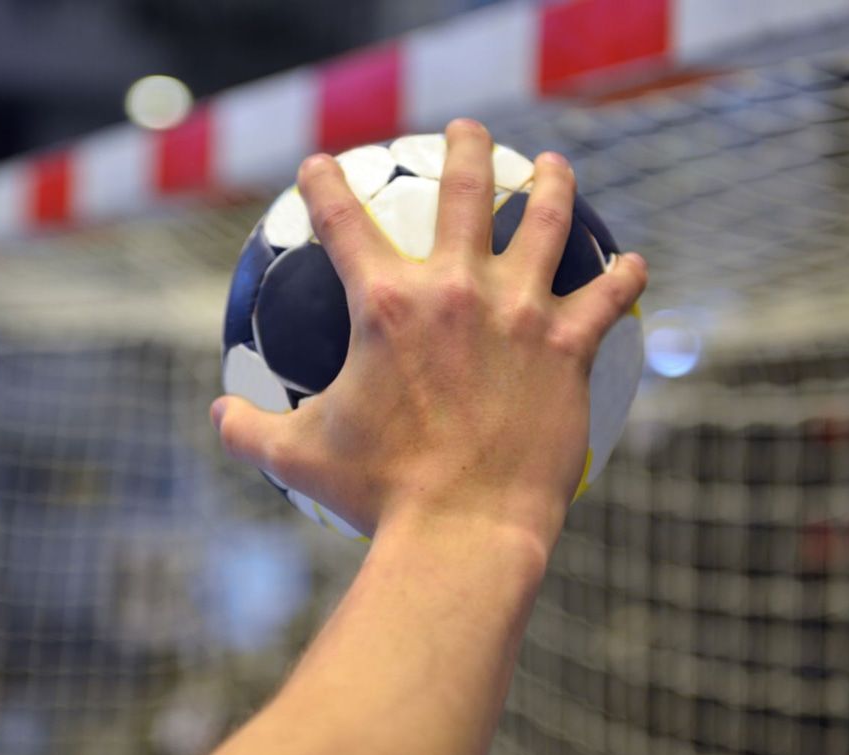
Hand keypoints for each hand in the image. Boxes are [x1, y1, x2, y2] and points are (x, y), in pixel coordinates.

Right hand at [212, 119, 646, 549]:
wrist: (462, 531)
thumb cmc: (377, 494)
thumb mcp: (298, 457)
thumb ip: (249, 431)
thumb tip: (217, 417)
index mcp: (385, 305)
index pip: (342, 222)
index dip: (324, 183)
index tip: (321, 164)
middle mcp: (455, 290)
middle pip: (464, 190)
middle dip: (465, 146)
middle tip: (466, 129)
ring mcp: (519, 313)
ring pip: (546, 222)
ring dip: (551, 184)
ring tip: (554, 166)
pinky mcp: (568, 348)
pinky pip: (605, 297)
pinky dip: (622, 276)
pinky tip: (632, 264)